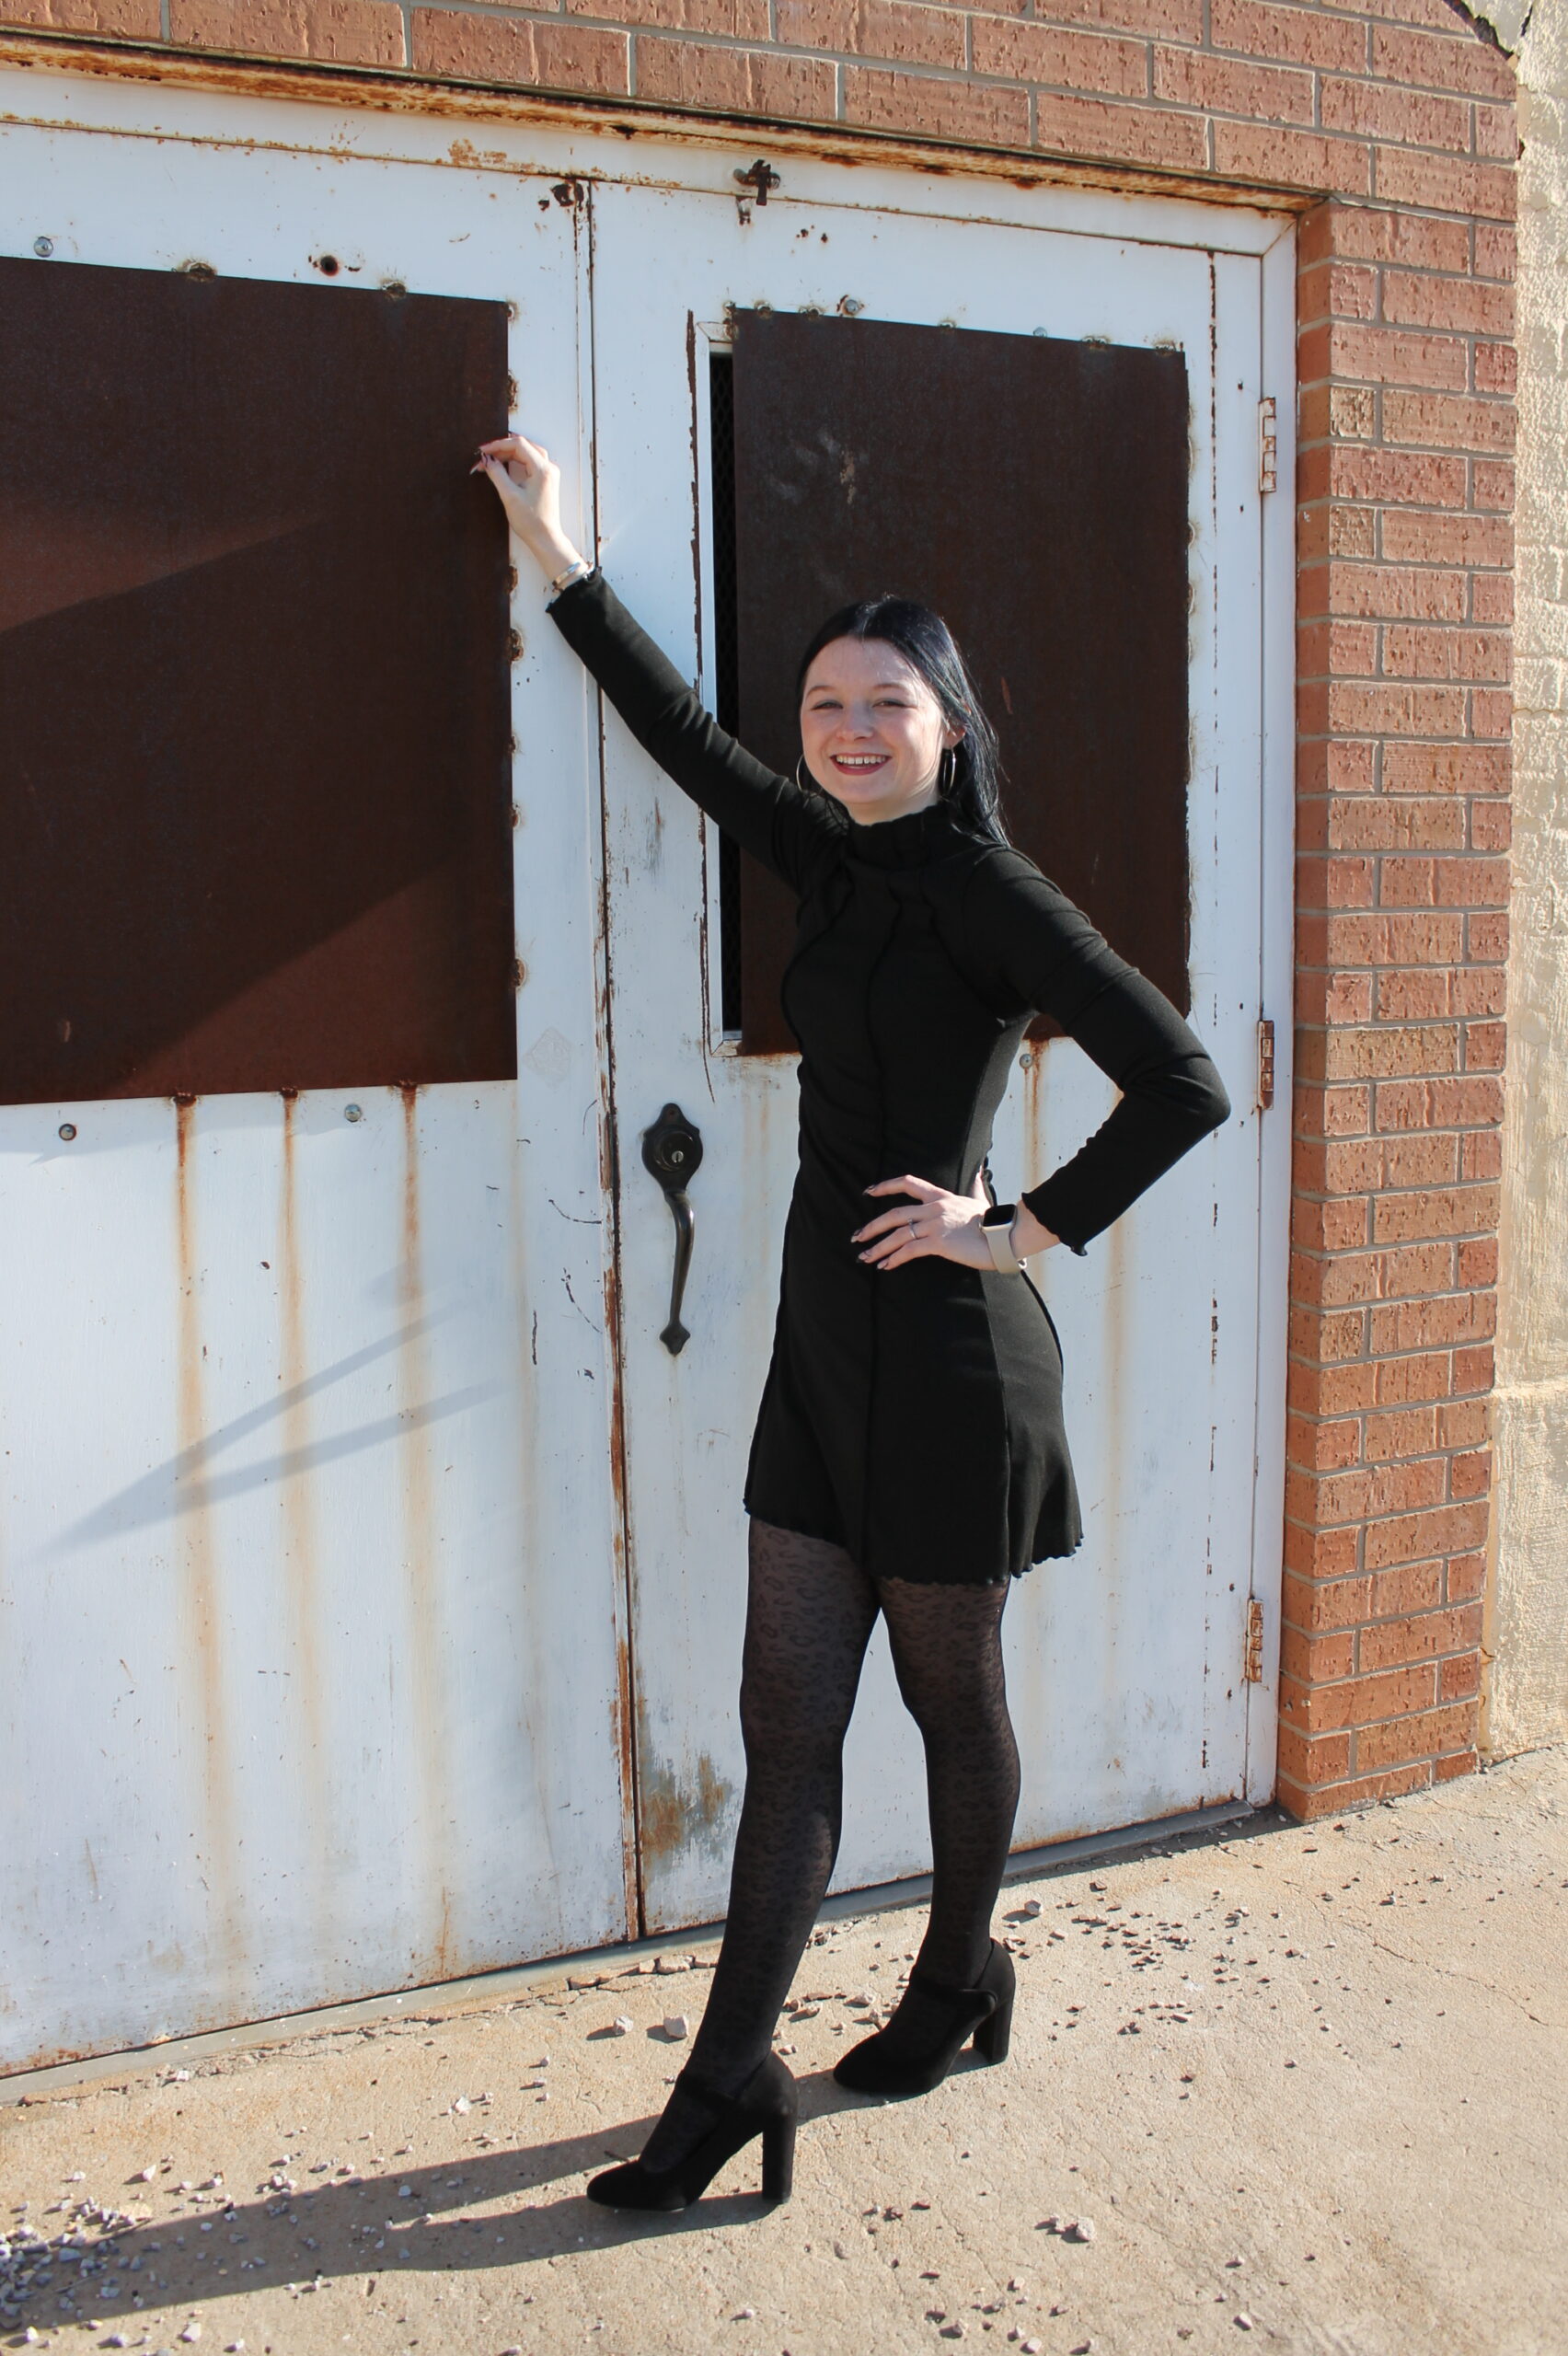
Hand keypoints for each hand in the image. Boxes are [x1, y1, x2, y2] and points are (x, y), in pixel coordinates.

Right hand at [472, 431, 583, 579]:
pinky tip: (504, 465)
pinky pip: (530, 461)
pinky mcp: (545, 479)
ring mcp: (549, 473)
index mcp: (542, 469)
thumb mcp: (509, 496)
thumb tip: (487, 459)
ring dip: (508, 453)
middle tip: (485, 457)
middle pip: (523, 446)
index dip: (498, 445)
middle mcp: (548, 468)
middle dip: (502, 449)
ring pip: (527, 452)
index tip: (483, 451)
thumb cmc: (530, 521)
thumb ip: (497, 474)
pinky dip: (516, 460)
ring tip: (491, 460)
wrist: (545, 538)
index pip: (519, 444)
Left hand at [854, 1176, 1057, 1271]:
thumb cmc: (993, 1220)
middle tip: (857, 1237)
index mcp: (940, 1196)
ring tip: (865, 1257)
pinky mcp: (938, 1243)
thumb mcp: (980, 1198)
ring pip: (897, 1234)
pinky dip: (894, 1259)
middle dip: (872, 1226)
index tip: (868, 1192)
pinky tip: (885, 1266)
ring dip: (878, 1247)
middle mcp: (934, 1208)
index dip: (885, 1186)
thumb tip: (981, 1169)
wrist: (1004, 1235)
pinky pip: (909, 1251)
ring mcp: (935, 1225)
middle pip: (893, 1214)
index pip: (908, 1183)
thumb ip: (975, 1184)